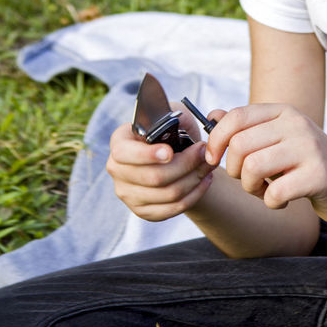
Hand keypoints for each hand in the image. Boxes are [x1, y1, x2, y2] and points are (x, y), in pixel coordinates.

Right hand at [107, 107, 214, 221]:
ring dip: (195, 178)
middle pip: (153, 176)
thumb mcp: (173, 115)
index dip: (147, 155)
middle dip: (186, 164)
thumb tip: (180, 122)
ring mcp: (128, 193)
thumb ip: (175, 115)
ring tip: (209, 164)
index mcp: (120, 142)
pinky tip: (204, 180)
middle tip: (204, 152)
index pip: (123, 153)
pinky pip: (173, 208)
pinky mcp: (143, 211)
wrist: (176, 154)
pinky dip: (194, 194)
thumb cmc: (172, 132)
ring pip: (168, 194)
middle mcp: (117, 169)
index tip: (169, 152)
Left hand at [205, 104, 326, 222]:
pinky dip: (271, 203)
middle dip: (234, 170)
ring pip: (252, 167)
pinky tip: (284, 200)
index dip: (216, 140)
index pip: (236, 117)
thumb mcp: (278, 138)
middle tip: (249, 180)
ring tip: (265, 190)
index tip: (213, 159)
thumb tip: (212, 116)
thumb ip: (247, 127)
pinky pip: (274, 193)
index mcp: (283, 111)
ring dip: (251, 188)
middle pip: (240, 145)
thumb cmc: (308, 162)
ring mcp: (309, 148)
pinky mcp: (318, 175)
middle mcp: (296, 124)